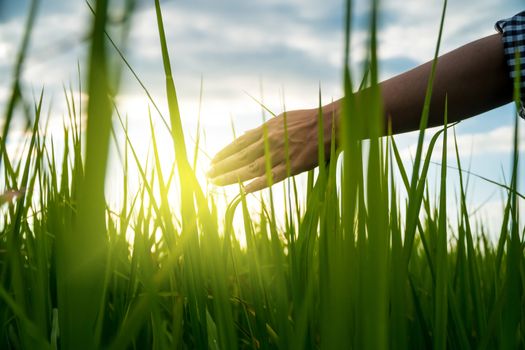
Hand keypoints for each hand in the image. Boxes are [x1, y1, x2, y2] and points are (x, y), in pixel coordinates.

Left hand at [207, 104, 338, 192]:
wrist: (333, 124)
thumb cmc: (308, 120)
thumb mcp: (282, 119)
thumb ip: (264, 129)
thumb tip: (246, 134)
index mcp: (268, 129)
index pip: (240, 143)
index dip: (224, 153)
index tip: (212, 161)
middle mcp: (271, 140)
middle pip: (241, 156)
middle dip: (222, 166)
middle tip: (207, 174)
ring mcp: (281, 154)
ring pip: (251, 168)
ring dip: (231, 176)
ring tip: (216, 182)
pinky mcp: (293, 166)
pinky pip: (272, 177)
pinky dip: (257, 184)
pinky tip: (243, 191)